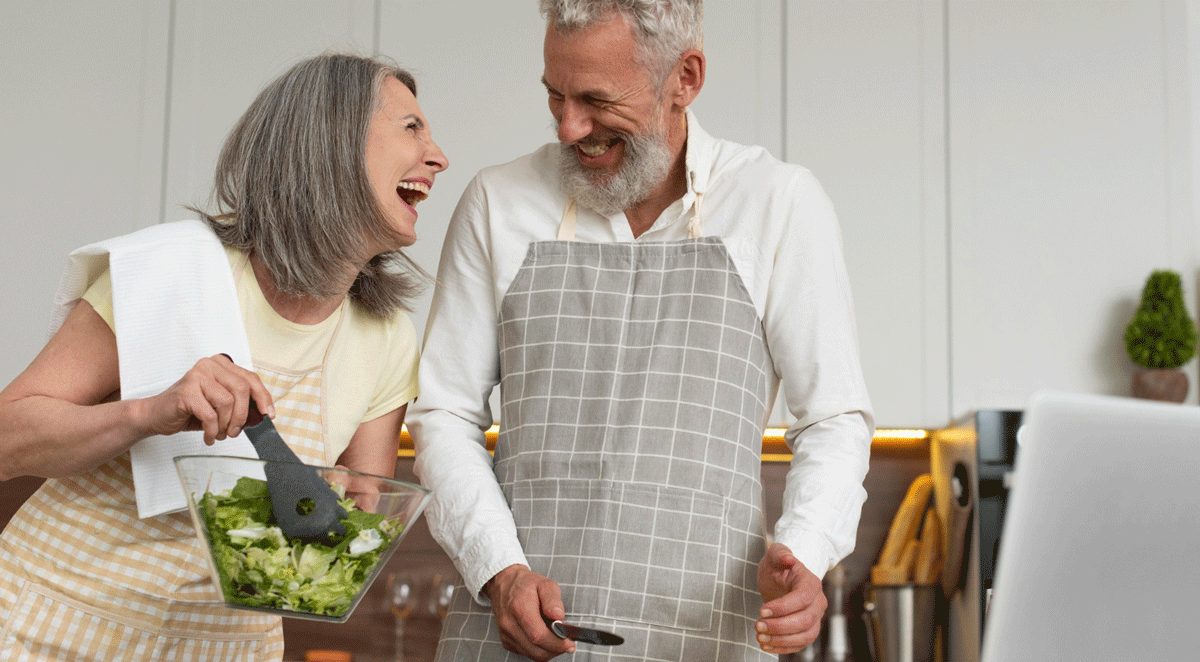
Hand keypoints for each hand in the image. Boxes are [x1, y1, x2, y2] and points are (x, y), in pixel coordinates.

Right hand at [138, 354, 273, 444]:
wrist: (156, 415)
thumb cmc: (189, 409)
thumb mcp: (219, 403)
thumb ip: (239, 402)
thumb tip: (262, 413)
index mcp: (221, 365)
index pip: (251, 379)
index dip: (263, 398)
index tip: (268, 414)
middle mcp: (209, 366)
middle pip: (242, 389)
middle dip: (242, 416)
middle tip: (234, 431)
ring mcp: (197, 376)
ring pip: (227, 403)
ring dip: (226, 425)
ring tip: (218, 433)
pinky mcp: (186, 392)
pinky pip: (210, 415)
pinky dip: (212, 430)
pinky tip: (208, 436)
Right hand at [483, 565, 574, 659]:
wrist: (504, 584)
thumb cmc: (526, 584)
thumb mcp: (545, 584)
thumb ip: (553, 600)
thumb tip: (559, 617)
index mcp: (520, 608)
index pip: (538, 636)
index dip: (556, 644)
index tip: (570, 643)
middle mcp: (509, 624)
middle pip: (536, 650)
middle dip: (555, 650)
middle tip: (566, 643)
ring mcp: (506, 634)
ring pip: (532, 654)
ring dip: (548, 651)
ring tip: (556, 639)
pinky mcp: (506, 640)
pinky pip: (526, 653)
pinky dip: (538, 650)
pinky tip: (544, 638)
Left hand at [756, 543, 826, 654]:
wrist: (782, 579)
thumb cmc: (778, 566)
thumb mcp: (775, 554)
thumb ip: (780, 554)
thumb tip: (789, 558)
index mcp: (811, 583)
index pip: (802, 599)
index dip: (783, 607)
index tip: (762, 610)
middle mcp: (818, 603)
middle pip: (805, 620)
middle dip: (780, 626)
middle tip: (758, 625)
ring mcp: (815, 619)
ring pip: (805, 636)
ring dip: (781, 640)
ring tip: (760, 637)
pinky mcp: (807, 631)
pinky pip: (800, 645)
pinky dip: (783, 648)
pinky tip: (766, 645)